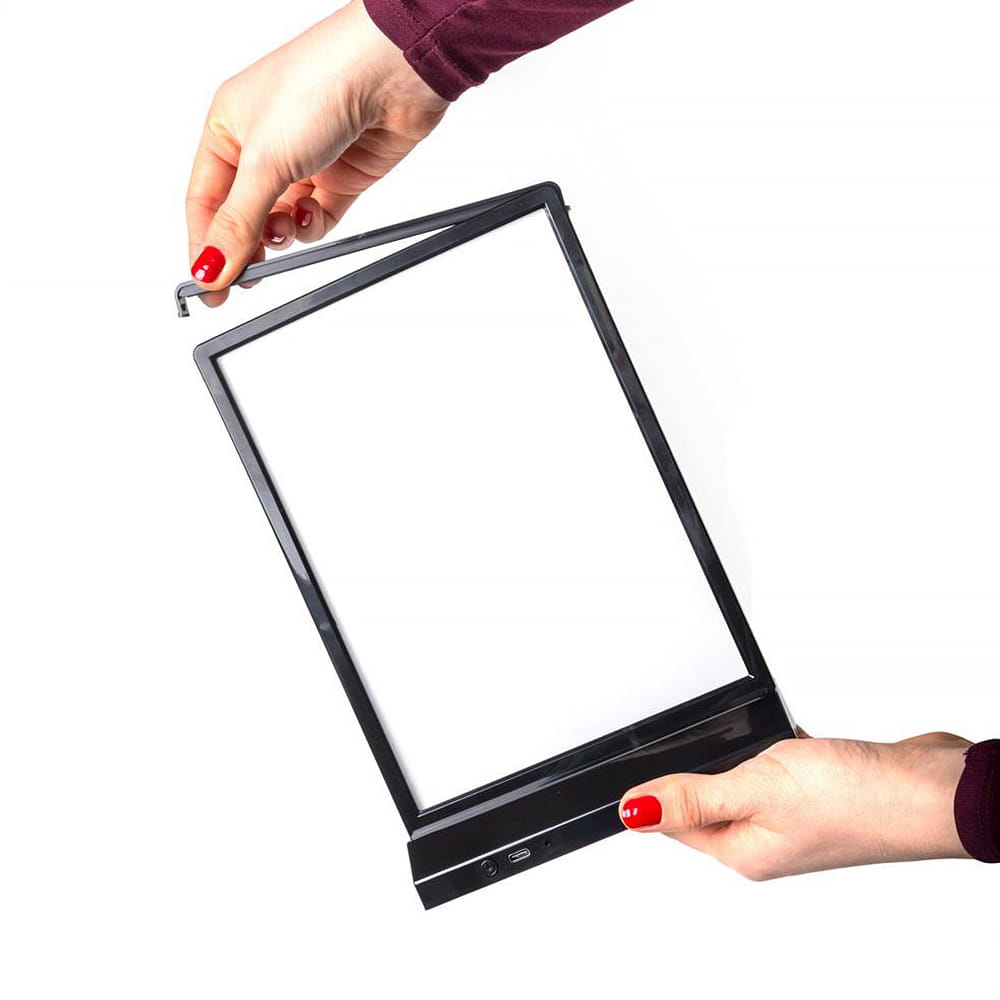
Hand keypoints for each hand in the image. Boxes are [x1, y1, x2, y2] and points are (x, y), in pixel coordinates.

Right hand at [185, 0, 447, 306]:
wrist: (391, 73)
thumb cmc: (319, 85)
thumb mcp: (264, 161)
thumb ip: (238, 222)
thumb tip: (210, 265)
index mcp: (228, 127)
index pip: (205, 200)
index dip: (204, 244)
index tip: (208, 284)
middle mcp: (263, 144)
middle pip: (243, 215)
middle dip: (245, 247)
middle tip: (248, 277)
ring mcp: (304, 161)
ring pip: (281, 220)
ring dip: (282, 234)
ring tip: (286, 230)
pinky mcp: (340, 176)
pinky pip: (318, 218)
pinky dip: (314, 225)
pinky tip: (314, 214)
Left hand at [618, 730, 971, 878]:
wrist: (933, 789)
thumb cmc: (858, 800)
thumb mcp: (757, 790)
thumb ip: (694, 797)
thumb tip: (633, 812)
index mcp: (743, 850)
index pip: (675, 823)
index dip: (648, 793)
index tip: (627, 770)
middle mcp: (766, 838)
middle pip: (705, 802)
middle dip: (690, 768)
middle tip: (671, 737)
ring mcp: (794, 815)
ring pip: (741, 781)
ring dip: (732, 753)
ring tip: (725, 730)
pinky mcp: (818, 790)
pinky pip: (776, 767)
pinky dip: (768, 746)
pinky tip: (772, 730)